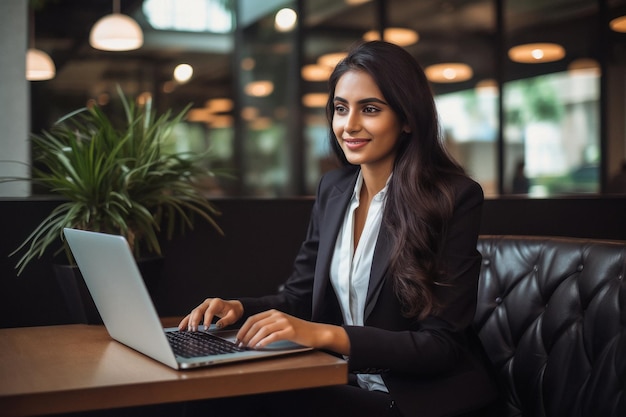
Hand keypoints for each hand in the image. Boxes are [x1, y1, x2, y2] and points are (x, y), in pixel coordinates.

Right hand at [178, 298, 243, 330]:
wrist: (232, 307)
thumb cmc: (233, 311)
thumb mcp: (233, 316)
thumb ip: (226, 320)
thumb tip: (218, 325)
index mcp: (216, 303)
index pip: (209, 311)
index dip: (207, 320)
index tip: (206, 328)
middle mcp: (208, 303)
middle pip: (199, 310)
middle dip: (195, 320)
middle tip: (194, 330)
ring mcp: (203, 306)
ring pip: (194, 312)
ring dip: (190, 321)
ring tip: (189, 330)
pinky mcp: (200, 310)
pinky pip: (191, 315)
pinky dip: (186, 321)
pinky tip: (182, 327)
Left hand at [235, 309, 349, 354]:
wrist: (315, 332)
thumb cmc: (297, 331)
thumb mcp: (281, 325)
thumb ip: (268, 326)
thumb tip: (250, 336)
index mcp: (274, 312)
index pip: (253, 319)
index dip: (243, 329)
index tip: (238, 338)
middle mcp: (278, 315)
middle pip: (256, 324)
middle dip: (246, 335)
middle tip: (241, 345)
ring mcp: (284, 322)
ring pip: (263, 329)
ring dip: (253, 339)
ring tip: (249, 347)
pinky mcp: (290, 331)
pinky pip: (273, 336)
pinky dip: (264, 341)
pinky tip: (260, 347)